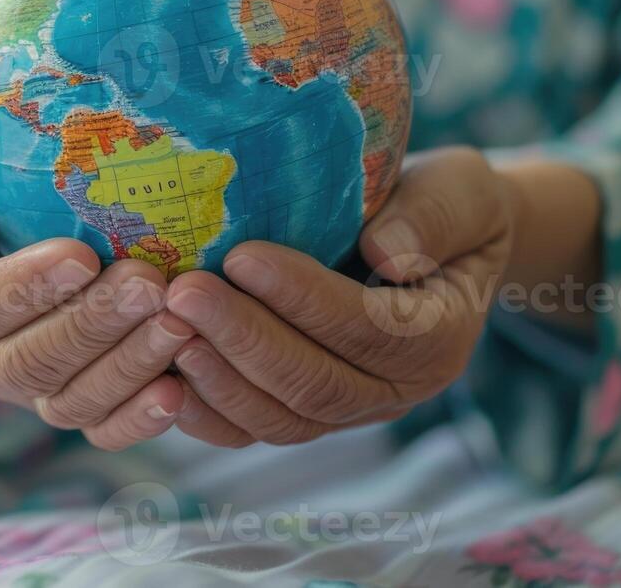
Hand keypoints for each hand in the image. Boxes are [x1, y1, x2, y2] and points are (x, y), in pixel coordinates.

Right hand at [0, 111, 195, 449]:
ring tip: (176, 322)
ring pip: (68, 399)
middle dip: (90, 326)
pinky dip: (136, 417)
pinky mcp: (66, 391)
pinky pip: (98, 421)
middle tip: (147, 283)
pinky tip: (179, 390)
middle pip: (25, 363)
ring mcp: (21, 383)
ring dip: (125, 366)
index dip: (24, 290)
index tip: (79, 256)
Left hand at [161, 146, 513, 446]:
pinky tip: (160, 377)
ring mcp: (345, 410)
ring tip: (164, 328)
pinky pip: (251, 429)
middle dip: (243, 338)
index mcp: (439, 337)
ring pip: (279, 416)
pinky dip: (205, 412)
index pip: (370, 330)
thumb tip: (388, 255)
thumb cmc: (442, 206)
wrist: (429, 243)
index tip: (243, 256)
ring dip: (217, 377)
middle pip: (315, 384)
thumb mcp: (460, 191)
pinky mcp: (301, 414)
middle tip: (183, 292)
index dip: (305, 298)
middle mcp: (393, 389)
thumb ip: (434, 219)